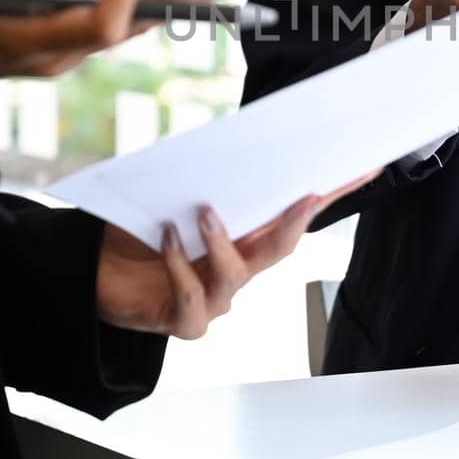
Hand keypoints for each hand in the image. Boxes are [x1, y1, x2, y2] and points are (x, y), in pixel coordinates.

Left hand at [95, 169, 382, 337]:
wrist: (92, 271)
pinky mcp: (185, 320)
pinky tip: (168, 238)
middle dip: (298, 220)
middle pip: (281, 247)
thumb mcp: (175, 193)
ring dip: (224, 241)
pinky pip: (192, 297)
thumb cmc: (136, 230)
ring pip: (237, 275)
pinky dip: (180, 266)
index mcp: (245, 236)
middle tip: (307, 193)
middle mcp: (238, 268)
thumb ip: (208, 174)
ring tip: (205, 211)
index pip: (297, 214)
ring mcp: (215, 298)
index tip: (365, 167)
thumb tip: (233, 138)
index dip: (335, 193)